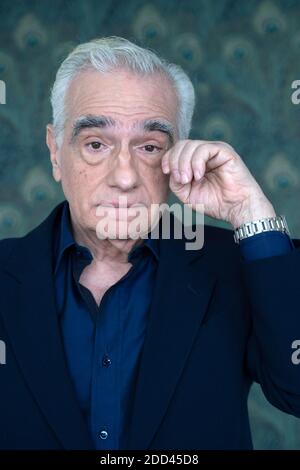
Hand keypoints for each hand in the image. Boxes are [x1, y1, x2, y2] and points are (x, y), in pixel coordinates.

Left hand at [161, 140, 275, 228]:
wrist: (236, 208)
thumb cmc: (214, 202)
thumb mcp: (187, 194)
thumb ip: (175, 182)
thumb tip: (170, 170)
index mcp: (195, 161)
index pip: (177, 150)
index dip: (168, 158)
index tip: (166, 171)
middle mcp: (205, 153)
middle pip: (182, 145)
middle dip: (175, 161)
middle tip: (180, 179)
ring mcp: (215, 151)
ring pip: (191, 145)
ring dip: (185, 163)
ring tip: (189, 179)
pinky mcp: (225, 151)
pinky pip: (205, 149)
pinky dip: (197, 162)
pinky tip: (199, 175)